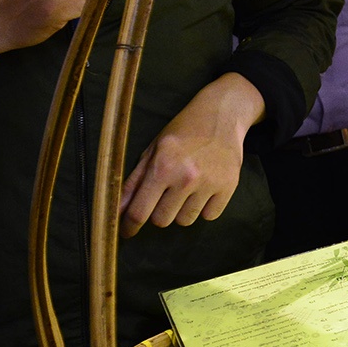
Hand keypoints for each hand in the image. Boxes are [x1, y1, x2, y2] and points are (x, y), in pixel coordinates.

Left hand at [120, 73, 263, 234]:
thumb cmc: (183, 131)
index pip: (140, 211)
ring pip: (185, 220)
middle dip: (158, 213)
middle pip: (162, 220)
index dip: (130, 226)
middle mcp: (186, 177)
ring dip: (181, 211)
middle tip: (163, 196)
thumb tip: (119, 210)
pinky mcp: (228, 187)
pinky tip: (203, 191)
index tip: (127, 232)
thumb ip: (135, 181)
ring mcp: (210, 183)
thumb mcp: (153, 150)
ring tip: (185, 190)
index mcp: (162, 166)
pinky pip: (209, 216)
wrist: (222, 115)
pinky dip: (203, 208)